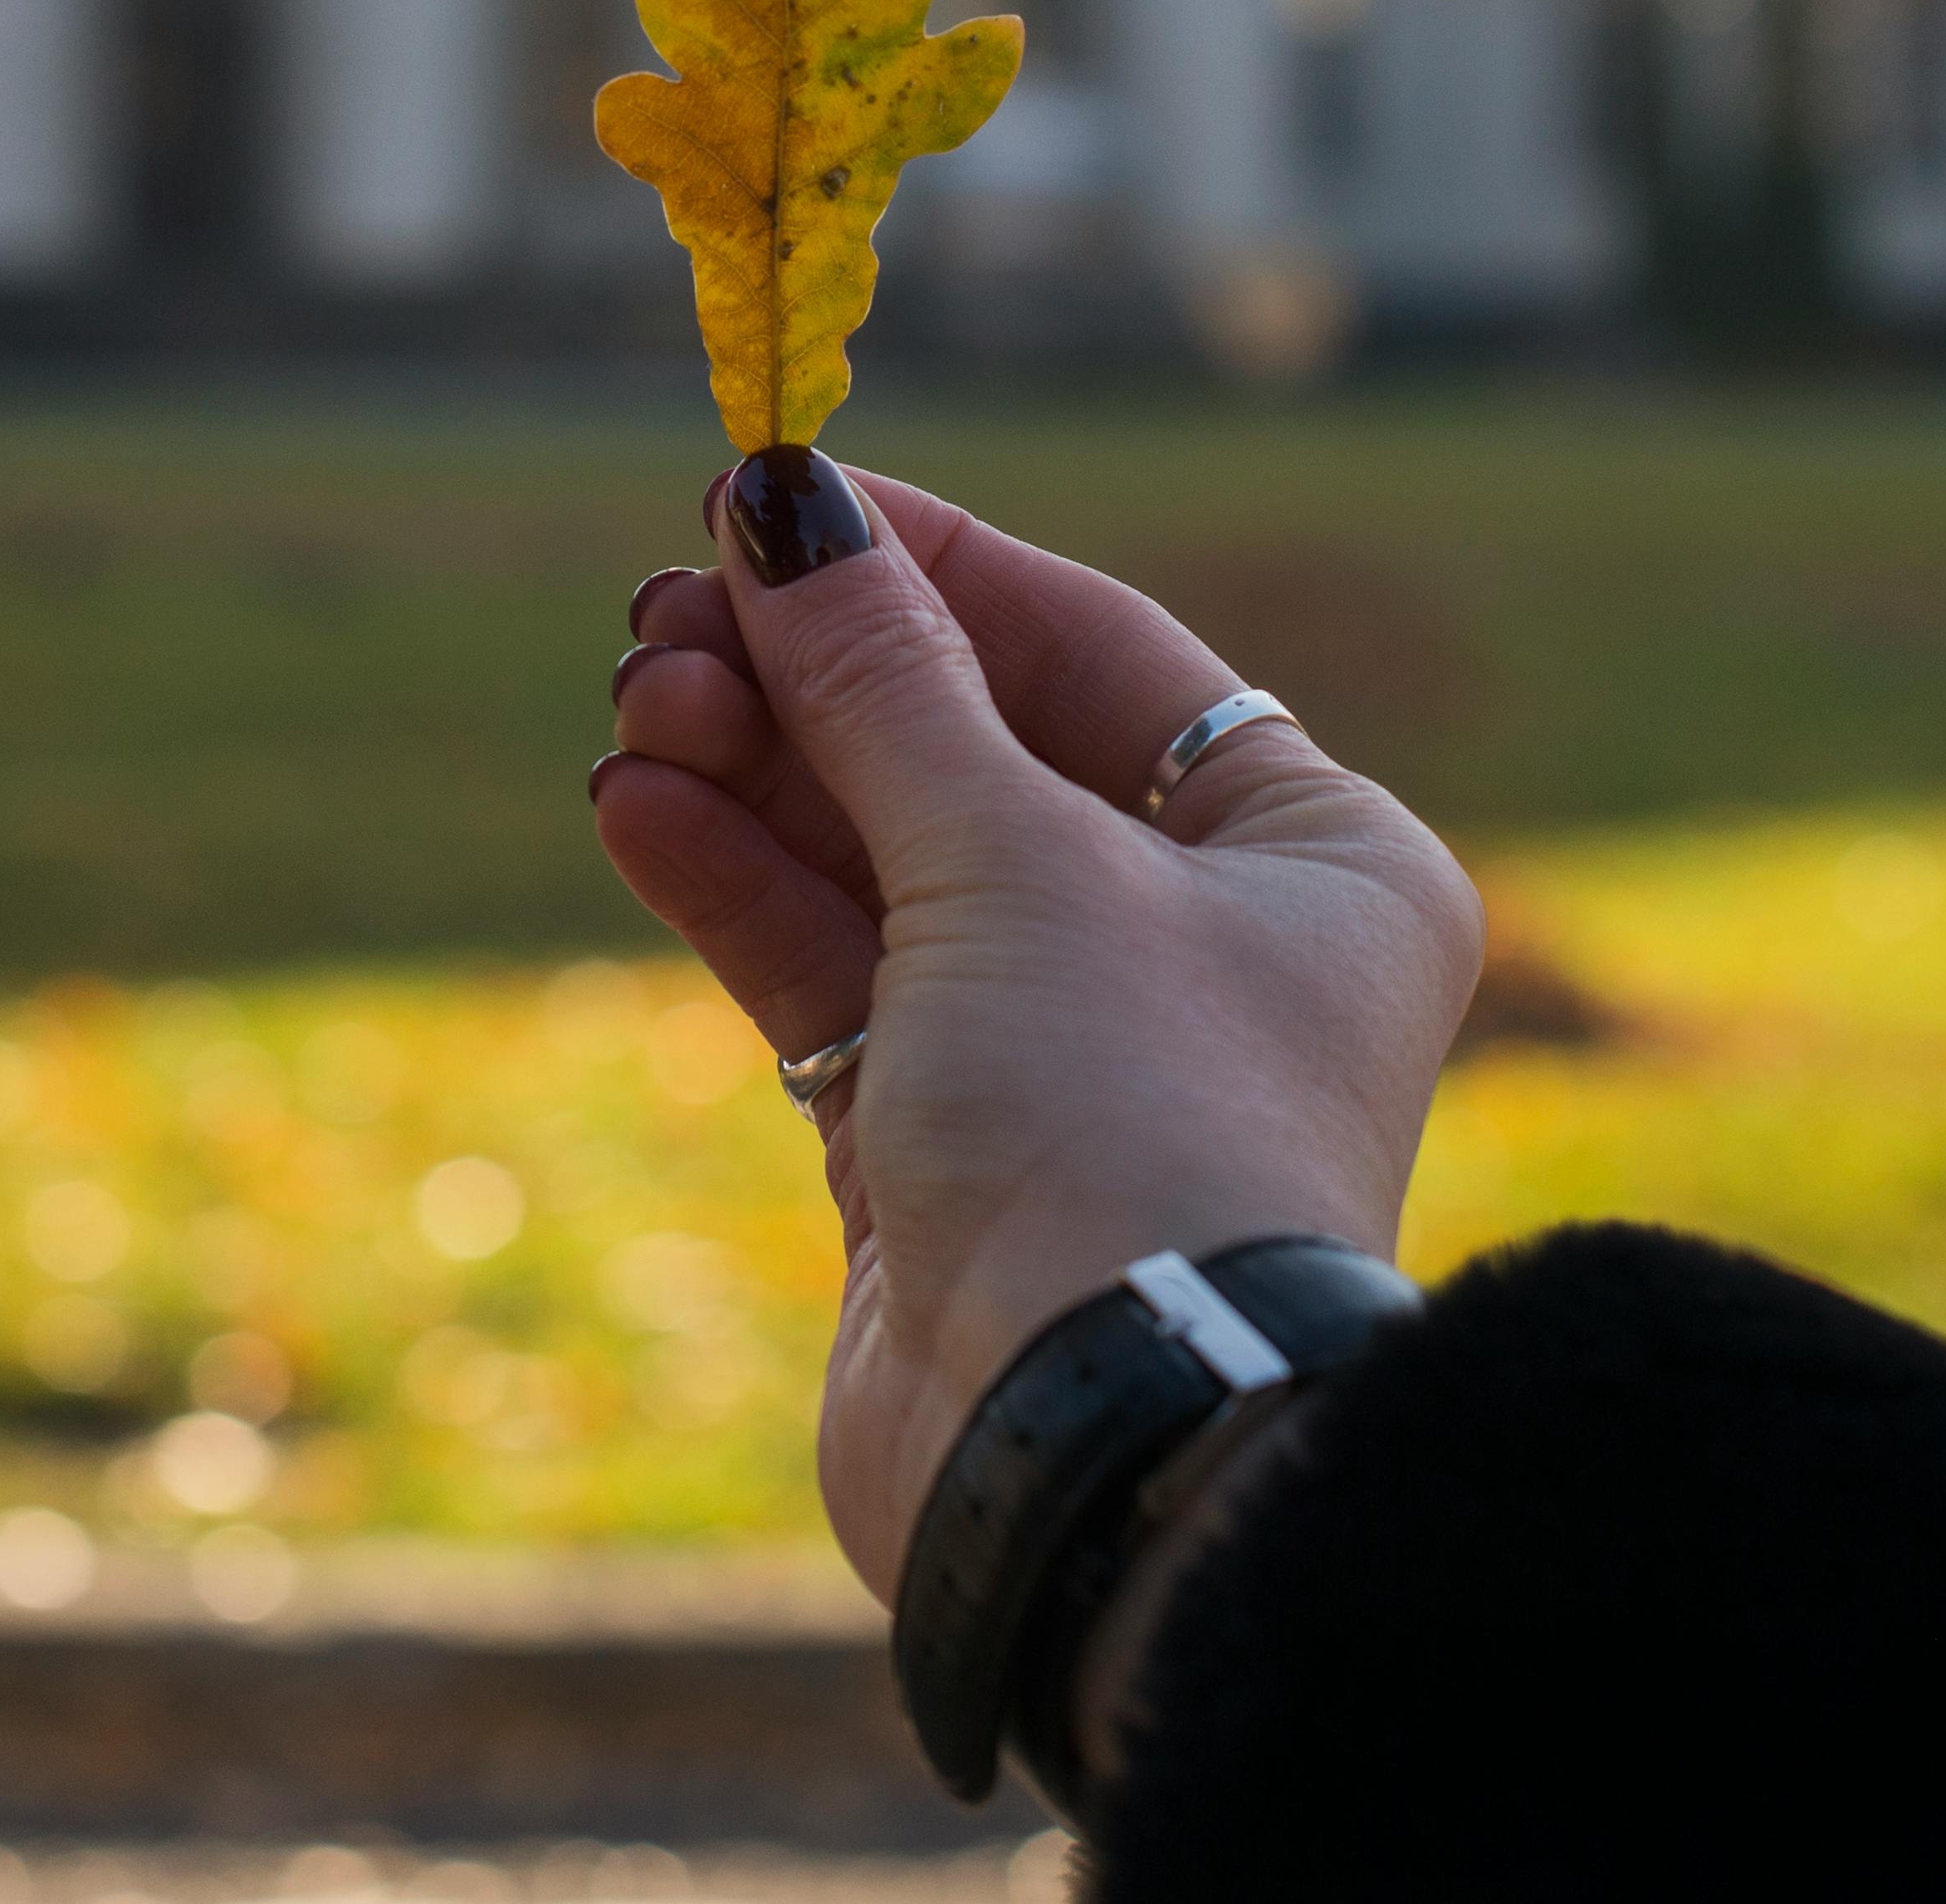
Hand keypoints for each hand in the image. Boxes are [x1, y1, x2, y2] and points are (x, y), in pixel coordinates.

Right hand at [589, 448, 1480, 1599]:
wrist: (1098, 1451)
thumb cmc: (1122, 1121)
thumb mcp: (1007, 857)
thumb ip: (880, 680)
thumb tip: (787, 504)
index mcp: (1310, 859)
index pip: (1097, 650)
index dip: (929, 567)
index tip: (774, 495)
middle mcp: (1205, 951)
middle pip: (973, 751)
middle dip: (812, 678)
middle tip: (665, 610)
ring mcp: (1068, 1057)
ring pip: (883, 862)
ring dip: (754, 771)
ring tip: (635, 698)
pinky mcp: (943, 1159)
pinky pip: (833, 977)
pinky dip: (739, 886)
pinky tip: (638, 805)